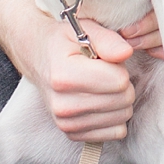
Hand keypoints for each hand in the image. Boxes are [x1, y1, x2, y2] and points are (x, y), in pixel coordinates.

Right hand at [0, 0, 136, 141]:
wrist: (38, 58)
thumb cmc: (64, 42)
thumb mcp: (83, 29)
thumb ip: (107, 39)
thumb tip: (126, 52)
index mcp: (64, 76)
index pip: (120, 81)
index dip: (119, 66)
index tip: (104, 60)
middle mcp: (63, 105)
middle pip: (124, 99)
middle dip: (121, 83)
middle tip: (103, 71)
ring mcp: (66, 123)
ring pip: (123, 116)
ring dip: (119, 100)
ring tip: (99, 85)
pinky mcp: (73, 134)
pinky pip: (116, 132)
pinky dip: (114, 117)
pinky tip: (99, 102)